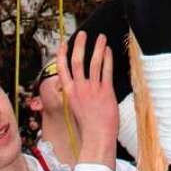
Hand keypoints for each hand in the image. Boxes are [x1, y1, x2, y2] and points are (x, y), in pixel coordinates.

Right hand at [57, 31, 118, 169]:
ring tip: (101, 37)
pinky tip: (109, 51)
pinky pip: (106, 71)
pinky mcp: (106, 92)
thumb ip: (75, 94)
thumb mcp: (75, 108)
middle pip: (78, 61)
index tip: (63, 43)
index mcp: (69, 93)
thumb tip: (74, 85)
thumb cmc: (87, 125)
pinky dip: (108, 59)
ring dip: (98, 48)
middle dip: (80, 45)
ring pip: (94, 62)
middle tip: (82, 33)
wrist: (97, 137)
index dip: (62, 54)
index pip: (62, 69)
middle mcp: (79, 89)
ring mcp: (93, 89)